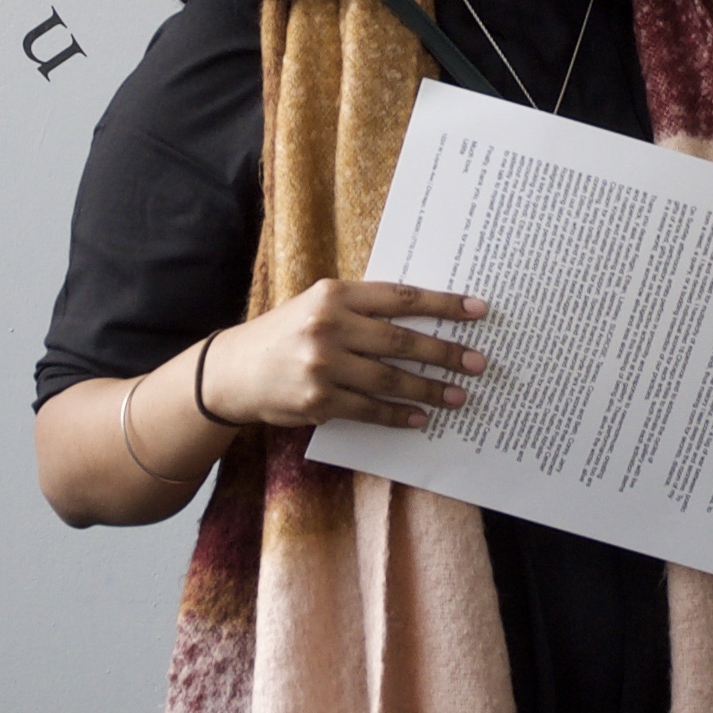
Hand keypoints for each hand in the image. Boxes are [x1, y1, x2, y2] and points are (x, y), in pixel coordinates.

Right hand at [201, 278, 484, 433]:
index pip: (400, 297)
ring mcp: (322, 365)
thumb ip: (361, 308)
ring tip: (458, 397)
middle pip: (401, 340)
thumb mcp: (317, 306)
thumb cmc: (285, 335)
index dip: (442, 304)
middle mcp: (329, 326)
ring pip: (390, 379)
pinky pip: (369, 409)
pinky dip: (398, 415)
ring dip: (429, 389)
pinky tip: (420, 418)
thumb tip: (423, 319)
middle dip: (445, 353)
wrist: (234, 371)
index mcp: (334, 294)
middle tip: (477, 363)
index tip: (478, 310)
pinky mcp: (317, 400)